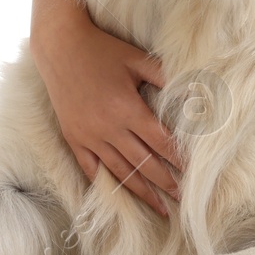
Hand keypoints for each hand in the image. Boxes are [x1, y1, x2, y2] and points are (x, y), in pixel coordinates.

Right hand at [33, 18, 184, 216]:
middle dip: (165, 182)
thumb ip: (164, 76)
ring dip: (141, 191)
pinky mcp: (73, 138)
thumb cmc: (103, 50)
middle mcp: (107, 128)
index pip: (160, 142)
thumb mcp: (137, 58)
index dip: (178, 159)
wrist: (60, 47)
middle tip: (183, 198)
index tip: (194, 172)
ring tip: (160, 207)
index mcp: (127, 108)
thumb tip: (194, 89)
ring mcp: (88, 136)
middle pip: (143, 163)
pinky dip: (107, 183)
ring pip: (120, 171)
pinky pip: (91, 168)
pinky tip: (120, 195)